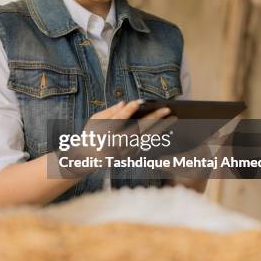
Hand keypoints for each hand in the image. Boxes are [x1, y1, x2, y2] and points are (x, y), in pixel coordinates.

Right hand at [56, 100, 171, 176]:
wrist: (87, 158)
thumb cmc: (91, 134)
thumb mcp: (94, 120)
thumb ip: (109, 111)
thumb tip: (124, 103)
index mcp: (104, 135)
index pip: (117, 121)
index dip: (127, 111)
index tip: (138, 102)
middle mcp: (115, 146)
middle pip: (137, 130)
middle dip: (153, 119)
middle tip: (166, 109)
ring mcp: (124, 153)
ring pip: (146, 139)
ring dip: (161, 128)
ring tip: (173, 117)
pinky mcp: (130, 156)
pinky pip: (146, 143)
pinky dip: (156, 135)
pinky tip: (165, 126)